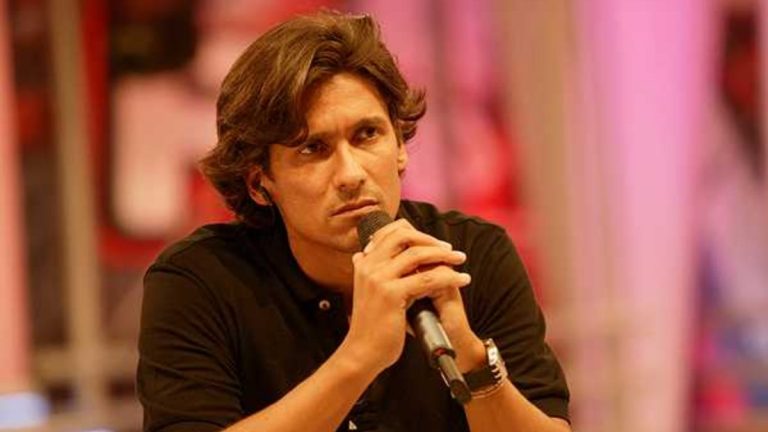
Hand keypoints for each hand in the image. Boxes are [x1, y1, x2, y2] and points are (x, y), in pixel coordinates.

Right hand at [342, 219, 471, 373]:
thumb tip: (363, 253)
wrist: (362, 352)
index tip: (433, 242)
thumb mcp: (366, 291)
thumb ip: (368, 271)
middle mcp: (369, 266)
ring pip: (417, 255)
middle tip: (448, 249)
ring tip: (460, 260)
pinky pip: (427, 278)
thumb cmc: (370, 325)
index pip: (388, 232)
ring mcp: (379, 279)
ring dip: (444, 255)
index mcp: (363, 263)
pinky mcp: (391, 294)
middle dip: (430, 239)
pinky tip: (461, 280)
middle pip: (403, 236)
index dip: (414, 232)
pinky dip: (448, 276)